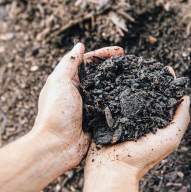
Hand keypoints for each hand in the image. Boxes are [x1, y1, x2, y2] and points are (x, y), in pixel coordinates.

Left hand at [32, 43, 123, 170]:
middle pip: (100, 75)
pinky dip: (120, 102)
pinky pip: (110, 108)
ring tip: (134, 78)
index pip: (88, 62)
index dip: (104, 54)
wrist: (57, 147)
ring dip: (119, 84)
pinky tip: (131, 98)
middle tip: (131, 63)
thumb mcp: (59, 82)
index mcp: (68, 81)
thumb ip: (69, 63)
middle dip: (115, 67)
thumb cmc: (55, 113)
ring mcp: (89, 107)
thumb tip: (79, 44)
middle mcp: (80, 92)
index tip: (121, 51)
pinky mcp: (97, 120)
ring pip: (107, 91)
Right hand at [84, 70, 190, 180]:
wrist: (112, 168)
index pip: (165, 100)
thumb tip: (186, 98)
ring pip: (130, 95)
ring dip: (132, 82)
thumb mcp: (170, 139)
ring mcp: (125, 117)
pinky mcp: (110, 117)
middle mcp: (142, 118)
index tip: (167, 70)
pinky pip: (114, 100)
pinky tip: (116, 77)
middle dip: (149, 80)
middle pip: (147, 95)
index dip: (168, 85)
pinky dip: (116, 89)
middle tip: (148, 64)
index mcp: (158, 123)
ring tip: (132, 66)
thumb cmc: (143, 157)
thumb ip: (181, 119)